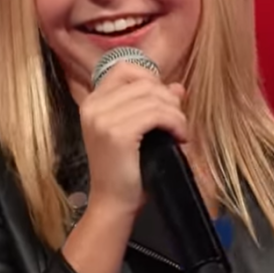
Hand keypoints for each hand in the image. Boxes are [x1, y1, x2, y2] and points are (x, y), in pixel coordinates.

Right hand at [77, 61, 187, 215]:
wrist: (113, 203)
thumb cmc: (126, 169)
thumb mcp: (137, 130)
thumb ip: (153, 104)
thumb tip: (178, 87)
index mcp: (93, 102)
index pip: (124, 68)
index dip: (150, 79)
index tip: (163, 101)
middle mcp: (94, 106)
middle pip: (144, 82)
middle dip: (169, 99)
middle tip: (177, 122)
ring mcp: (103, 119)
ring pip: (154, 98)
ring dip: (176, 114)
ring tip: (180, 132)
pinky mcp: (117, 133)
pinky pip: (157, 114)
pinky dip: (175, 123)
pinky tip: (180, 137)